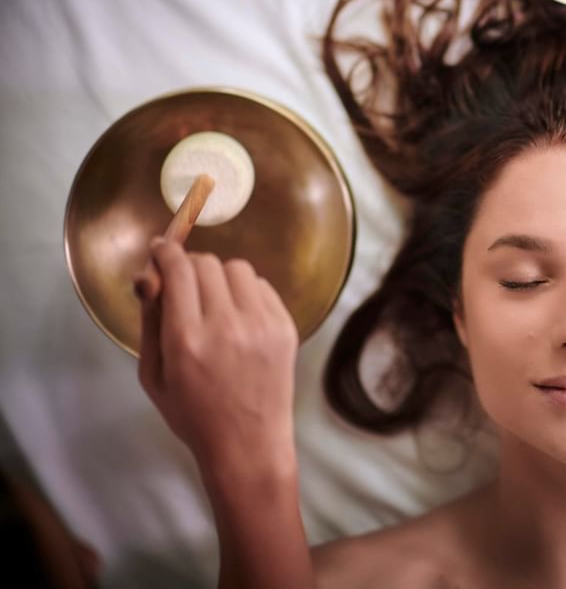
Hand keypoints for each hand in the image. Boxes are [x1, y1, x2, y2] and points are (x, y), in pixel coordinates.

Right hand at [137, 238, 299, 480]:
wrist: (248, 444)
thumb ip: (150, 322)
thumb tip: (151, 277)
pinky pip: (263, 287)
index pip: (178, 269)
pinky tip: (238, 314)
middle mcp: (227, 326)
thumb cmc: (193, 415)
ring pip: (238, 269)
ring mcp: (262, 326)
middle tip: (184, 284)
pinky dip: (246, 292)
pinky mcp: (286, 329)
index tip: (160, 250)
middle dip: (189, 266)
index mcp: (187, 339)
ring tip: (213, 300)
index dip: (165, 252)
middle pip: (207, 263)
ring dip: (220, 277)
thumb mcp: (153, 376)